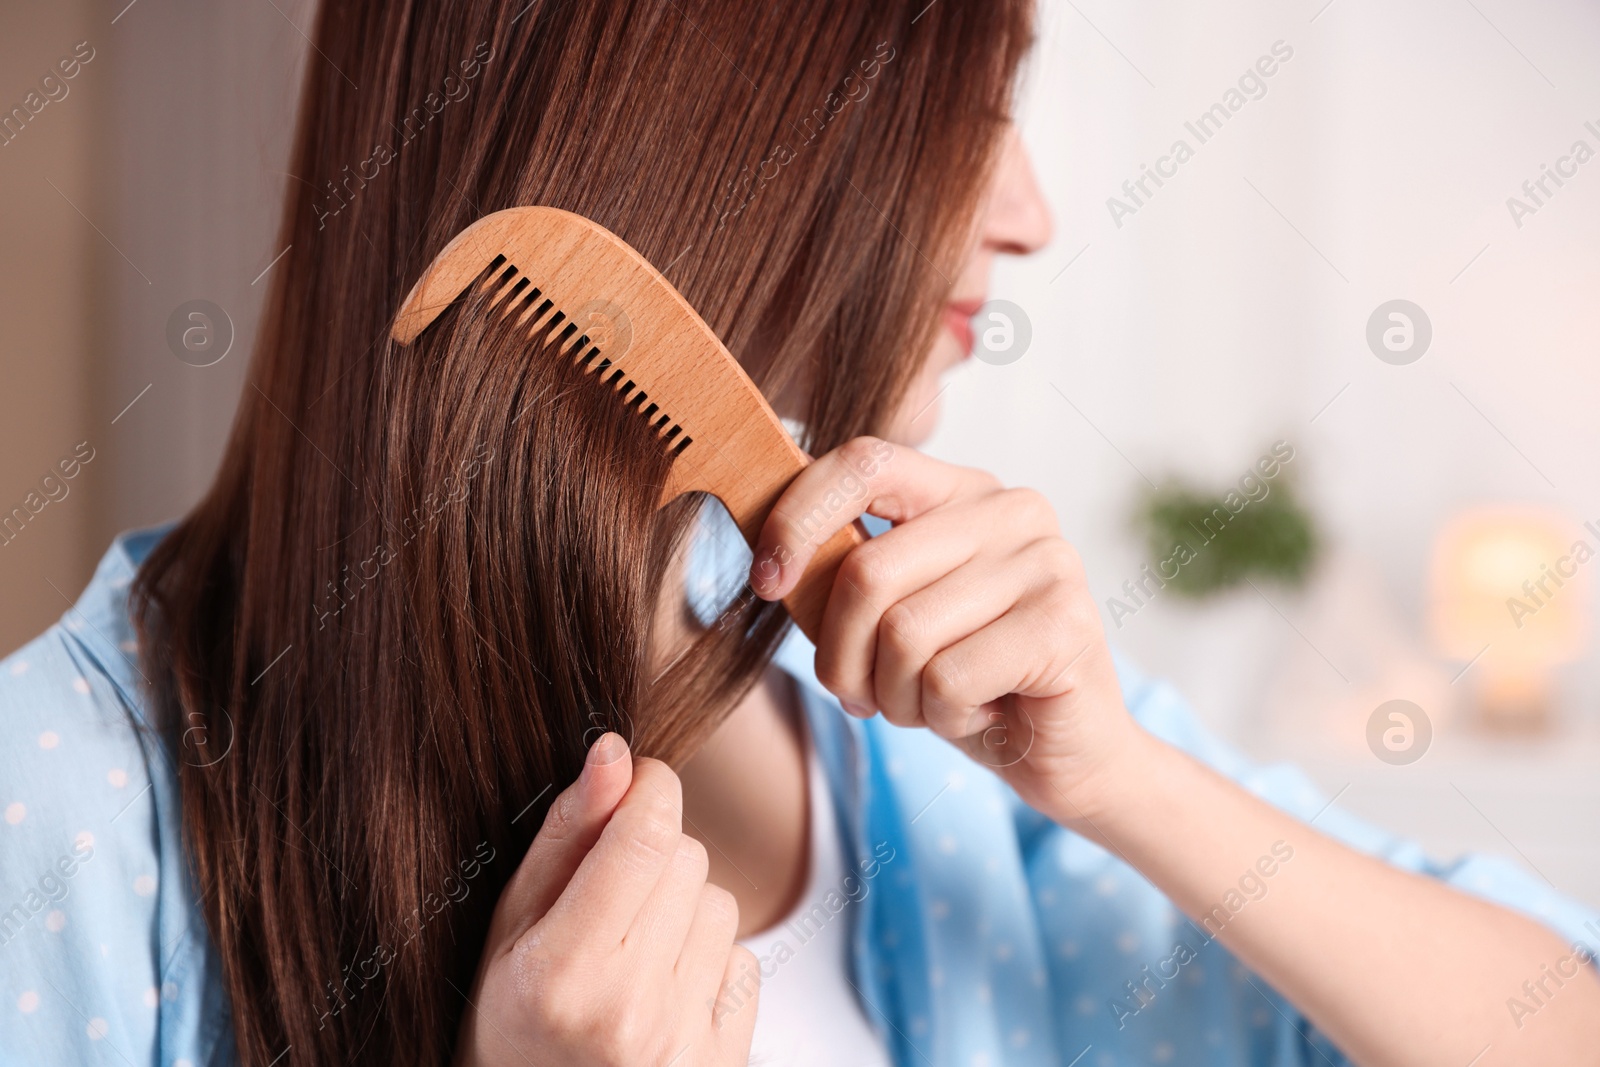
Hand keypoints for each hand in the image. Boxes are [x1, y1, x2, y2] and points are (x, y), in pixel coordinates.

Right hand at [454, 734, 757, 1066]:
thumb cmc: (510, 1022)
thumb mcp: (509, 931)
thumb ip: (563, 838)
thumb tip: (614, 751)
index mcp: (561, 974)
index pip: (646, 835)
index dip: (650, 787)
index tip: (635, 784)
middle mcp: (629, 1012)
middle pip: (687, 858)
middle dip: (654, 853)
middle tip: (610, 899)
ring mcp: (685, 1045)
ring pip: (721, 903)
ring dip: (684, 910)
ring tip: (632, 954)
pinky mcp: (726, 1063)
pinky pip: (745, 960)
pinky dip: (709, 961)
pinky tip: (663, 992)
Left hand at [749, 437, 1145, 827]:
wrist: (1065, 753)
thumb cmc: (967, 683)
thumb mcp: (891, 621)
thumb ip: (845, 580)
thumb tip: (772, 562)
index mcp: (963, 492)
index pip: (864, 462)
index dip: (797, 519)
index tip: (766, 582)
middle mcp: (1011, 510)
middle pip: (868, 571)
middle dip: (842, 656)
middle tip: (863, 695)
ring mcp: (1046, 562)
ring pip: (903, 634)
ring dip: (896, 696)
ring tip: (932, 704)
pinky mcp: (1065, 624)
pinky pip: (947, 678)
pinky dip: (942, 716)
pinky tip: (980, 714)